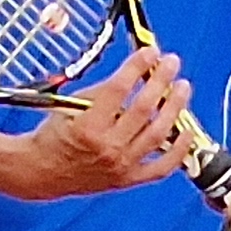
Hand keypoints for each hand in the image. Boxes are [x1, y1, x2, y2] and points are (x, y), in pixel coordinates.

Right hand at [15, 49, 190, 199]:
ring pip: (158, 134)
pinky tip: (188, 130)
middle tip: (172, 63)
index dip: (137, 66)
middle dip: (161, 81)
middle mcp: (107, 147)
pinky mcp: (128, 179)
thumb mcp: (69, 105)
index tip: (149, 52)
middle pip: (144, 109)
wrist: (42, 173)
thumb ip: (102, 91)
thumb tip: (134, 72)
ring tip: (183, 88)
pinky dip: (179, 149)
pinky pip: (162, 167)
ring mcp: (121, 165)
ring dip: (175, 108)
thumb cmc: (53, 138)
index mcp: (88, 127)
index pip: (119, 89)